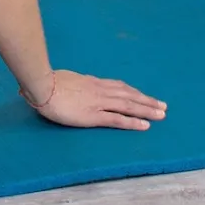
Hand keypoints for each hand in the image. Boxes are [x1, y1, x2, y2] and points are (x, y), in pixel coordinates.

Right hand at [25, 70, 166, 130]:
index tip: (143, 95)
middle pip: (128, 95)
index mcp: (91, 82)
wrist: (41, 85)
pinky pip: (118, 119)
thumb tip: (69, 84)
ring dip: (146, 110)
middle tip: (163, 106)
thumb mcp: (62, 78)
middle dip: (147, 100)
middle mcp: (99, 90)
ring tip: (161, 114)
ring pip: (128, 105)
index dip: (132, 92)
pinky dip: (133, 122)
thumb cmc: (45, 81)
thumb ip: (70, 82)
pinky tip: (145, 126)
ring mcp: (98, 102)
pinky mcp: (94, 116)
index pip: (117, 86)